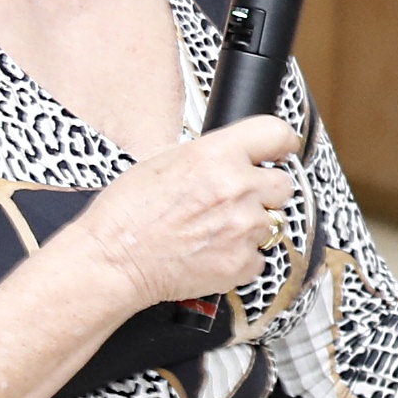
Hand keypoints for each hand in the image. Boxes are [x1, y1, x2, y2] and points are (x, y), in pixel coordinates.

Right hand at [60, 116, 300, 308]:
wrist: (113, 261)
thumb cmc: (127, 213)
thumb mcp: (164, 160)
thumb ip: (209, 155)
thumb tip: (234, 153)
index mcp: (217, 155)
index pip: (277, 133)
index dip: (282, 143)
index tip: (281, 150)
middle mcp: (237, 188)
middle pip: (283, 183)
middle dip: (264, 190)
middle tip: (237, 199)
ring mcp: (243, 228)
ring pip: (273, 222)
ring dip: (252, 225)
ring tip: (216, 229)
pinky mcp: (241, 263)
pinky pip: (261, 257)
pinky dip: (242, 257)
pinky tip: (214, 251)